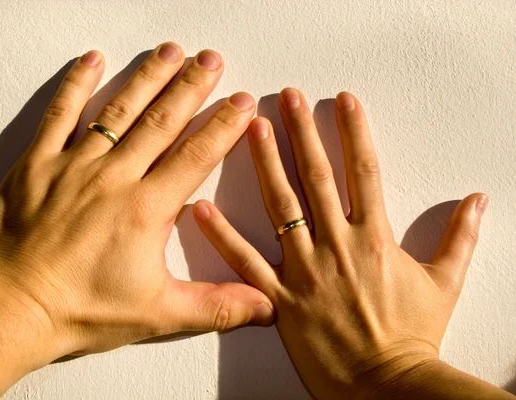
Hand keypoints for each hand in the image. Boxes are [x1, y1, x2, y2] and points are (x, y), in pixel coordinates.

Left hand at [0, 43, 272, 358]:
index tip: (242, 101)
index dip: (223, 125)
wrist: (13, 308)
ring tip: (171, 51)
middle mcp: (114, 178)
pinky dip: (77, 85)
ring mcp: (74, 166)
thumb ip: (216, 306)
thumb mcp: (158, 314)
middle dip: (191, 87)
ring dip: (148, 78)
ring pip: (118, 110)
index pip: (196, 155)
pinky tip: (93, 60)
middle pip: (161, 121)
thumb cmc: (83, 310)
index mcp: (146, 208)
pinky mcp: (38, 164)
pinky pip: (60, 115)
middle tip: (211, 59)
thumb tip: (266, 307)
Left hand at [194, 89, 488, 397]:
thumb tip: (479, 201)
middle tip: (289, 97)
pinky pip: (245, 263)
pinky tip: (203, 208)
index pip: (364, 172)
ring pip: (282, 207)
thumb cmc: (412, 337)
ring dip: (267, 165)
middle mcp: (336, 246)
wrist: (384, 385)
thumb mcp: (445, 283)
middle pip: (317, 177)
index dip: (354, 133)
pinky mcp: (279, 298)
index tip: (343, 101)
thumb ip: (460, 238)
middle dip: (304, 133)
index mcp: (373, 238)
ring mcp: (305, 270)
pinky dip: (222, 235)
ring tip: (253, 130)